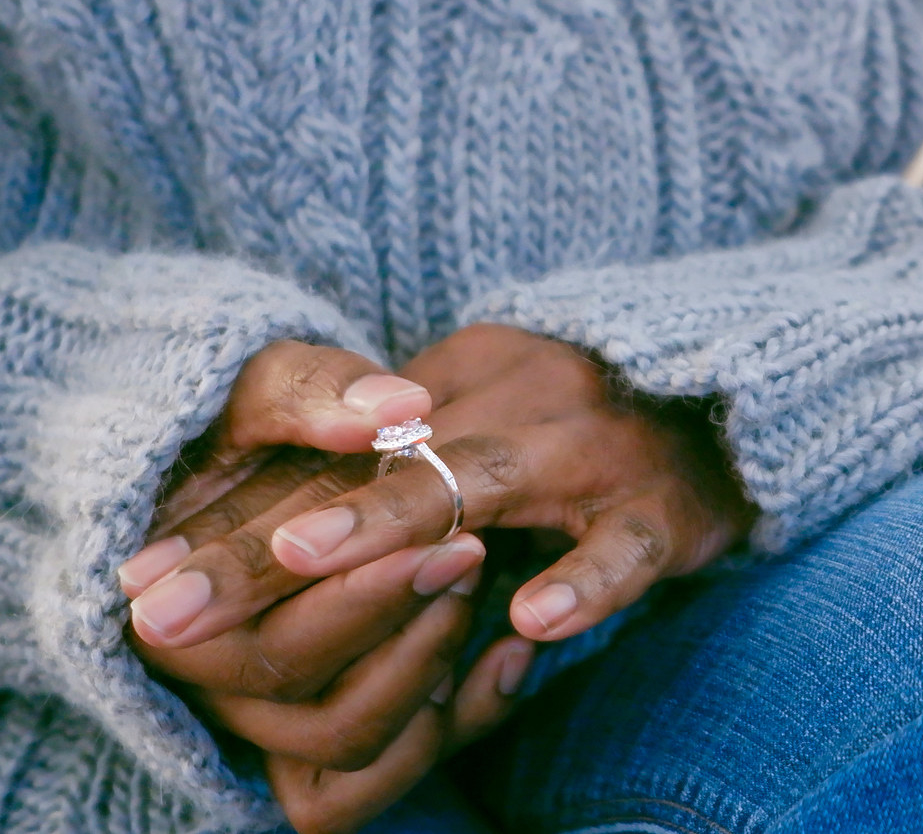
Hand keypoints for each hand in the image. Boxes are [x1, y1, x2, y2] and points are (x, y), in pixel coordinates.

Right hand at [120, 341, 534, 831]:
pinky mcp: (322, 730)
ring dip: (426, 671)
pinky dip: (452, 725)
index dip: (357, 596)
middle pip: (307, 695)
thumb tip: (397, 407)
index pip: (253, 635)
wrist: (276, 466)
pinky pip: (381, 776)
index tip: (443, 545)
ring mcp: (263, 714)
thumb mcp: (269, 384)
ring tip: (477, 579)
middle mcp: (208, 677)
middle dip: (398, 623)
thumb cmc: (262, 423)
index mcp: (173, 602)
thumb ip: (315, 391)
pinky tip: (511, 657)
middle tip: (473, 552)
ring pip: (349, 743)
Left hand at [151, 324, 753, 649]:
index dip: (240, 509)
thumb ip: (399, 466)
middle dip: (273, 535)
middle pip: (381, 464)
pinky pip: (621, 546)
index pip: (339, 447)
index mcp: (471, 369)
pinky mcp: (663, 508)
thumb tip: (266, 546)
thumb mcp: (488, 420)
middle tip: (177, 595)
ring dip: (396, 522)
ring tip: (312, 559)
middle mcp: (524, 392)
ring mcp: (598, 447)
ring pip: (486, 482)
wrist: (738, 408)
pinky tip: (535, 619)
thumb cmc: (591, 433)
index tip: (150, 569)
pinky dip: (581, 578)